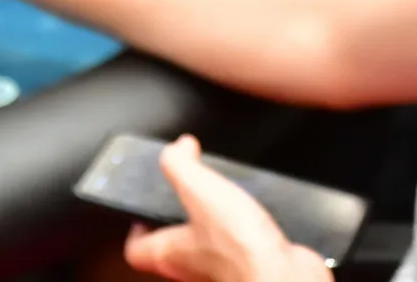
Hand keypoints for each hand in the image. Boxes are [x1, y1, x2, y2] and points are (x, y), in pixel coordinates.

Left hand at [123, 136, 331, 281]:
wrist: (280, 275)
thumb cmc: (238, 247)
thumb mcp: (200, 189)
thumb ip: (180, 165)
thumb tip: (177, 147)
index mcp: (170, 252)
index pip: (137, 250)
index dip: (137, 230)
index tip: (143, 210)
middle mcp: (192, 267)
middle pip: (172, 250)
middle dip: (177, 223)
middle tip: (184, 199)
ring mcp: (221, 270)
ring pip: (206, 250)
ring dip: (211, 228)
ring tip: (219, 203)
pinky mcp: (249, 266)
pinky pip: (238, 249)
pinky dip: (242, 233)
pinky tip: (253, 216)